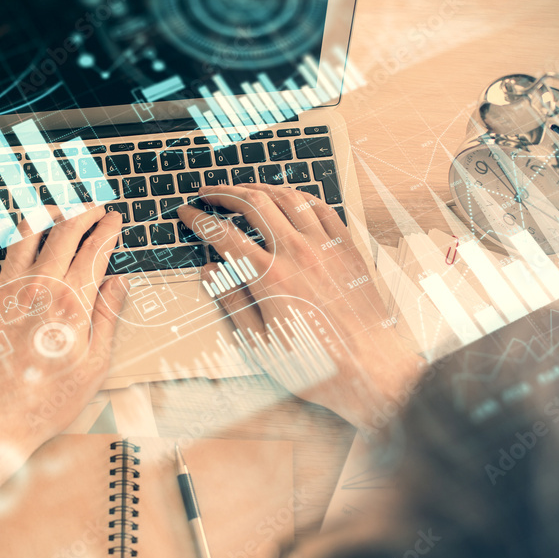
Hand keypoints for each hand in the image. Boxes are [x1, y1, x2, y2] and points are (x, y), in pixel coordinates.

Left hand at [0, 206, 127, 451]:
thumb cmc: (47, 400)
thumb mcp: (95, 365)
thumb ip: (107, 317)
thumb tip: (119, 283)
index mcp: (71, 302)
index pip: (96, 250)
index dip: (108, 230)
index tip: (114, 219)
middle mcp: (38, 286)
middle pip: (64, 232)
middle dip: (82, 213)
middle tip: (92, 207)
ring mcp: (4, 289)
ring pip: (25, 233)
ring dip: (43, 214)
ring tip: (54, 209)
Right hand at [177, 184, 422, 427]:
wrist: (370, 370)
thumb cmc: (316, 365)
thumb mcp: (260, 343)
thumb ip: (232, 302)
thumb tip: (210, 272)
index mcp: (270, 278)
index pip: (224, 235)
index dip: (199, 220)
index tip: (187, 213)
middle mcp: (297, 254)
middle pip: (253, 204)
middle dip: (224, 193)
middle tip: (207, 192)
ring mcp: (325, 247)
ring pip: (288, 198)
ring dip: (260, 187)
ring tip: (243, 188)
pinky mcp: (347, 249)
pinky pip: (322, 208)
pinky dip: (300, 196)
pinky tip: (289, 198)